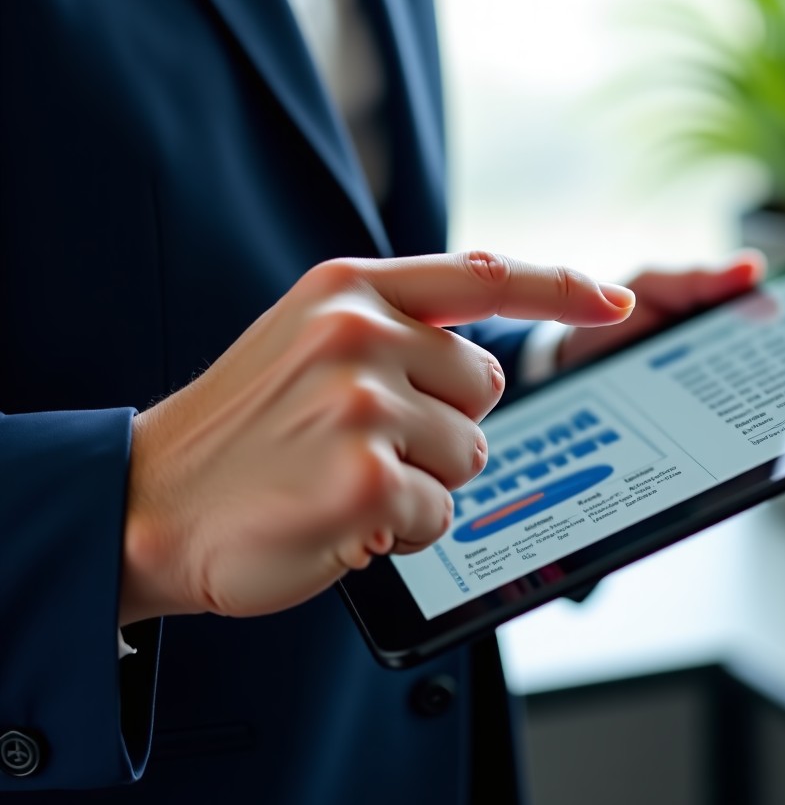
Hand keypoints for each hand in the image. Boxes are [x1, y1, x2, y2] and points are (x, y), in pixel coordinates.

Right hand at [120, 251, 634, 624]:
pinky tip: (341, 516)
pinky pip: (442, 513)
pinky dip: (403, 529)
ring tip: (344, 477)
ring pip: (472, 454)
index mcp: (348, 290)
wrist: (149, 501)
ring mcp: (363, 405)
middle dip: (446, 424)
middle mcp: (360, 334)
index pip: (484, 274)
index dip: (560, 286)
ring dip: (424, 480)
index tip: (615, 301)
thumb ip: (394, 330)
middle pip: (487, 385)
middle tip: (366, 441)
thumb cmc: (241, 430)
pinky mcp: (368, 482)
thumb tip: (486, 358)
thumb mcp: (306, 343)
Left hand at [557, 253, 784, 501]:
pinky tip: (776, 484)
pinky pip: (728, 474)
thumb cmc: (612, 326)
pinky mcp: (685, 460)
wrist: (559, 375)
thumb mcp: (652, 291)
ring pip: (779, 451)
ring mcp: (714, 431)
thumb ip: (695, 283)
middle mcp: (734, 395)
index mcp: (735, 347)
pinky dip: (755, 480)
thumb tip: (754, 270)